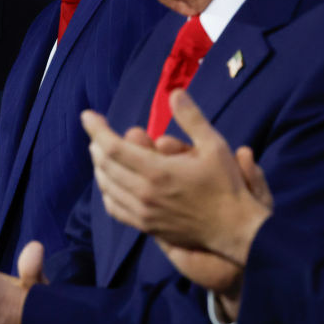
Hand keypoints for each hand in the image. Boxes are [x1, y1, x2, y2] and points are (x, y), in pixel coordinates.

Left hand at [82, 89, 271, 264]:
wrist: (236, 231)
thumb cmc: (227, 186)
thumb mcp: (215, 146)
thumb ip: (192, 118)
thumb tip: (174, 92)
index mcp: (157, 172)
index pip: (112, 147)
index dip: (96, 129)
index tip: (88, 115)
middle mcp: (144, 194)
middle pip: (105, 166)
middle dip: (96, 144)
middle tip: (97, 132)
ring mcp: (143, 213)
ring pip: (107, 187)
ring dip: (99, 167)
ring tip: (100, 152)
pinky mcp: (146, 227)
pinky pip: (115, 208)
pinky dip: (107, 191)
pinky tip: (110, 182)